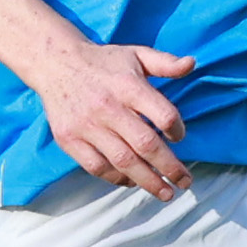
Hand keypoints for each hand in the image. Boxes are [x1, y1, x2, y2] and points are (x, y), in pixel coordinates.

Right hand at [28, 37, 196, 199]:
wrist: (55, 63)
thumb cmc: (103, 62)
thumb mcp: (136, 54)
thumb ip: (165, 62)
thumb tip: (191, 63)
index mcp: (129, 86)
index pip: (163, 115)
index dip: (178, 130)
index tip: (179, 137)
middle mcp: (108, 107)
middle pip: (146, 145)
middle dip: (170, 168)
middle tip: (185, 182)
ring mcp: (87, 126)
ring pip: (123, 161)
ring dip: (148, 181)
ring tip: (165, 192)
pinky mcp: (70, 139)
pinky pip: (97, 167)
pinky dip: (117, 179)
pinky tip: (132, 182)